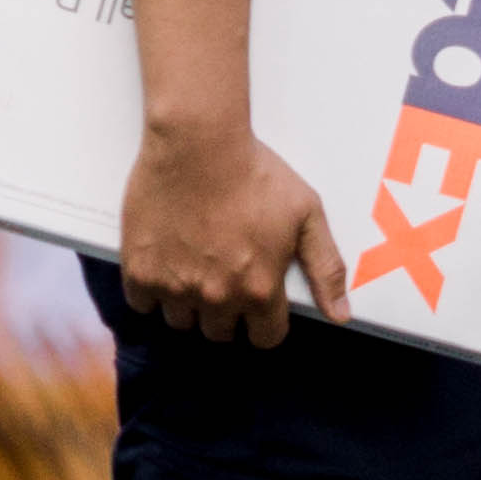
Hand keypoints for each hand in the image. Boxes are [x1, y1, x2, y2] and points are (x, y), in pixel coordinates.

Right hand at [122, 118, 346, 349]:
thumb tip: (340, 314)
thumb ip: (326, 268)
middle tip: (222, 276)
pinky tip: (164, 264)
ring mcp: (175, 286)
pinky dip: (151, 290)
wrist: (198, 141)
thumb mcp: (306, 213)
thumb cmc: (253, 171)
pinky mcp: (140, 270)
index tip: (257, 303)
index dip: (263, 322)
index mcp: (259, 289)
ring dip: (188, 303)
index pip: (265, 338)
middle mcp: (217, 296)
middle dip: (225, 312)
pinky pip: (142, 304)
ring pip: (181, 321)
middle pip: (220, 333)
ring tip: (193, 267)